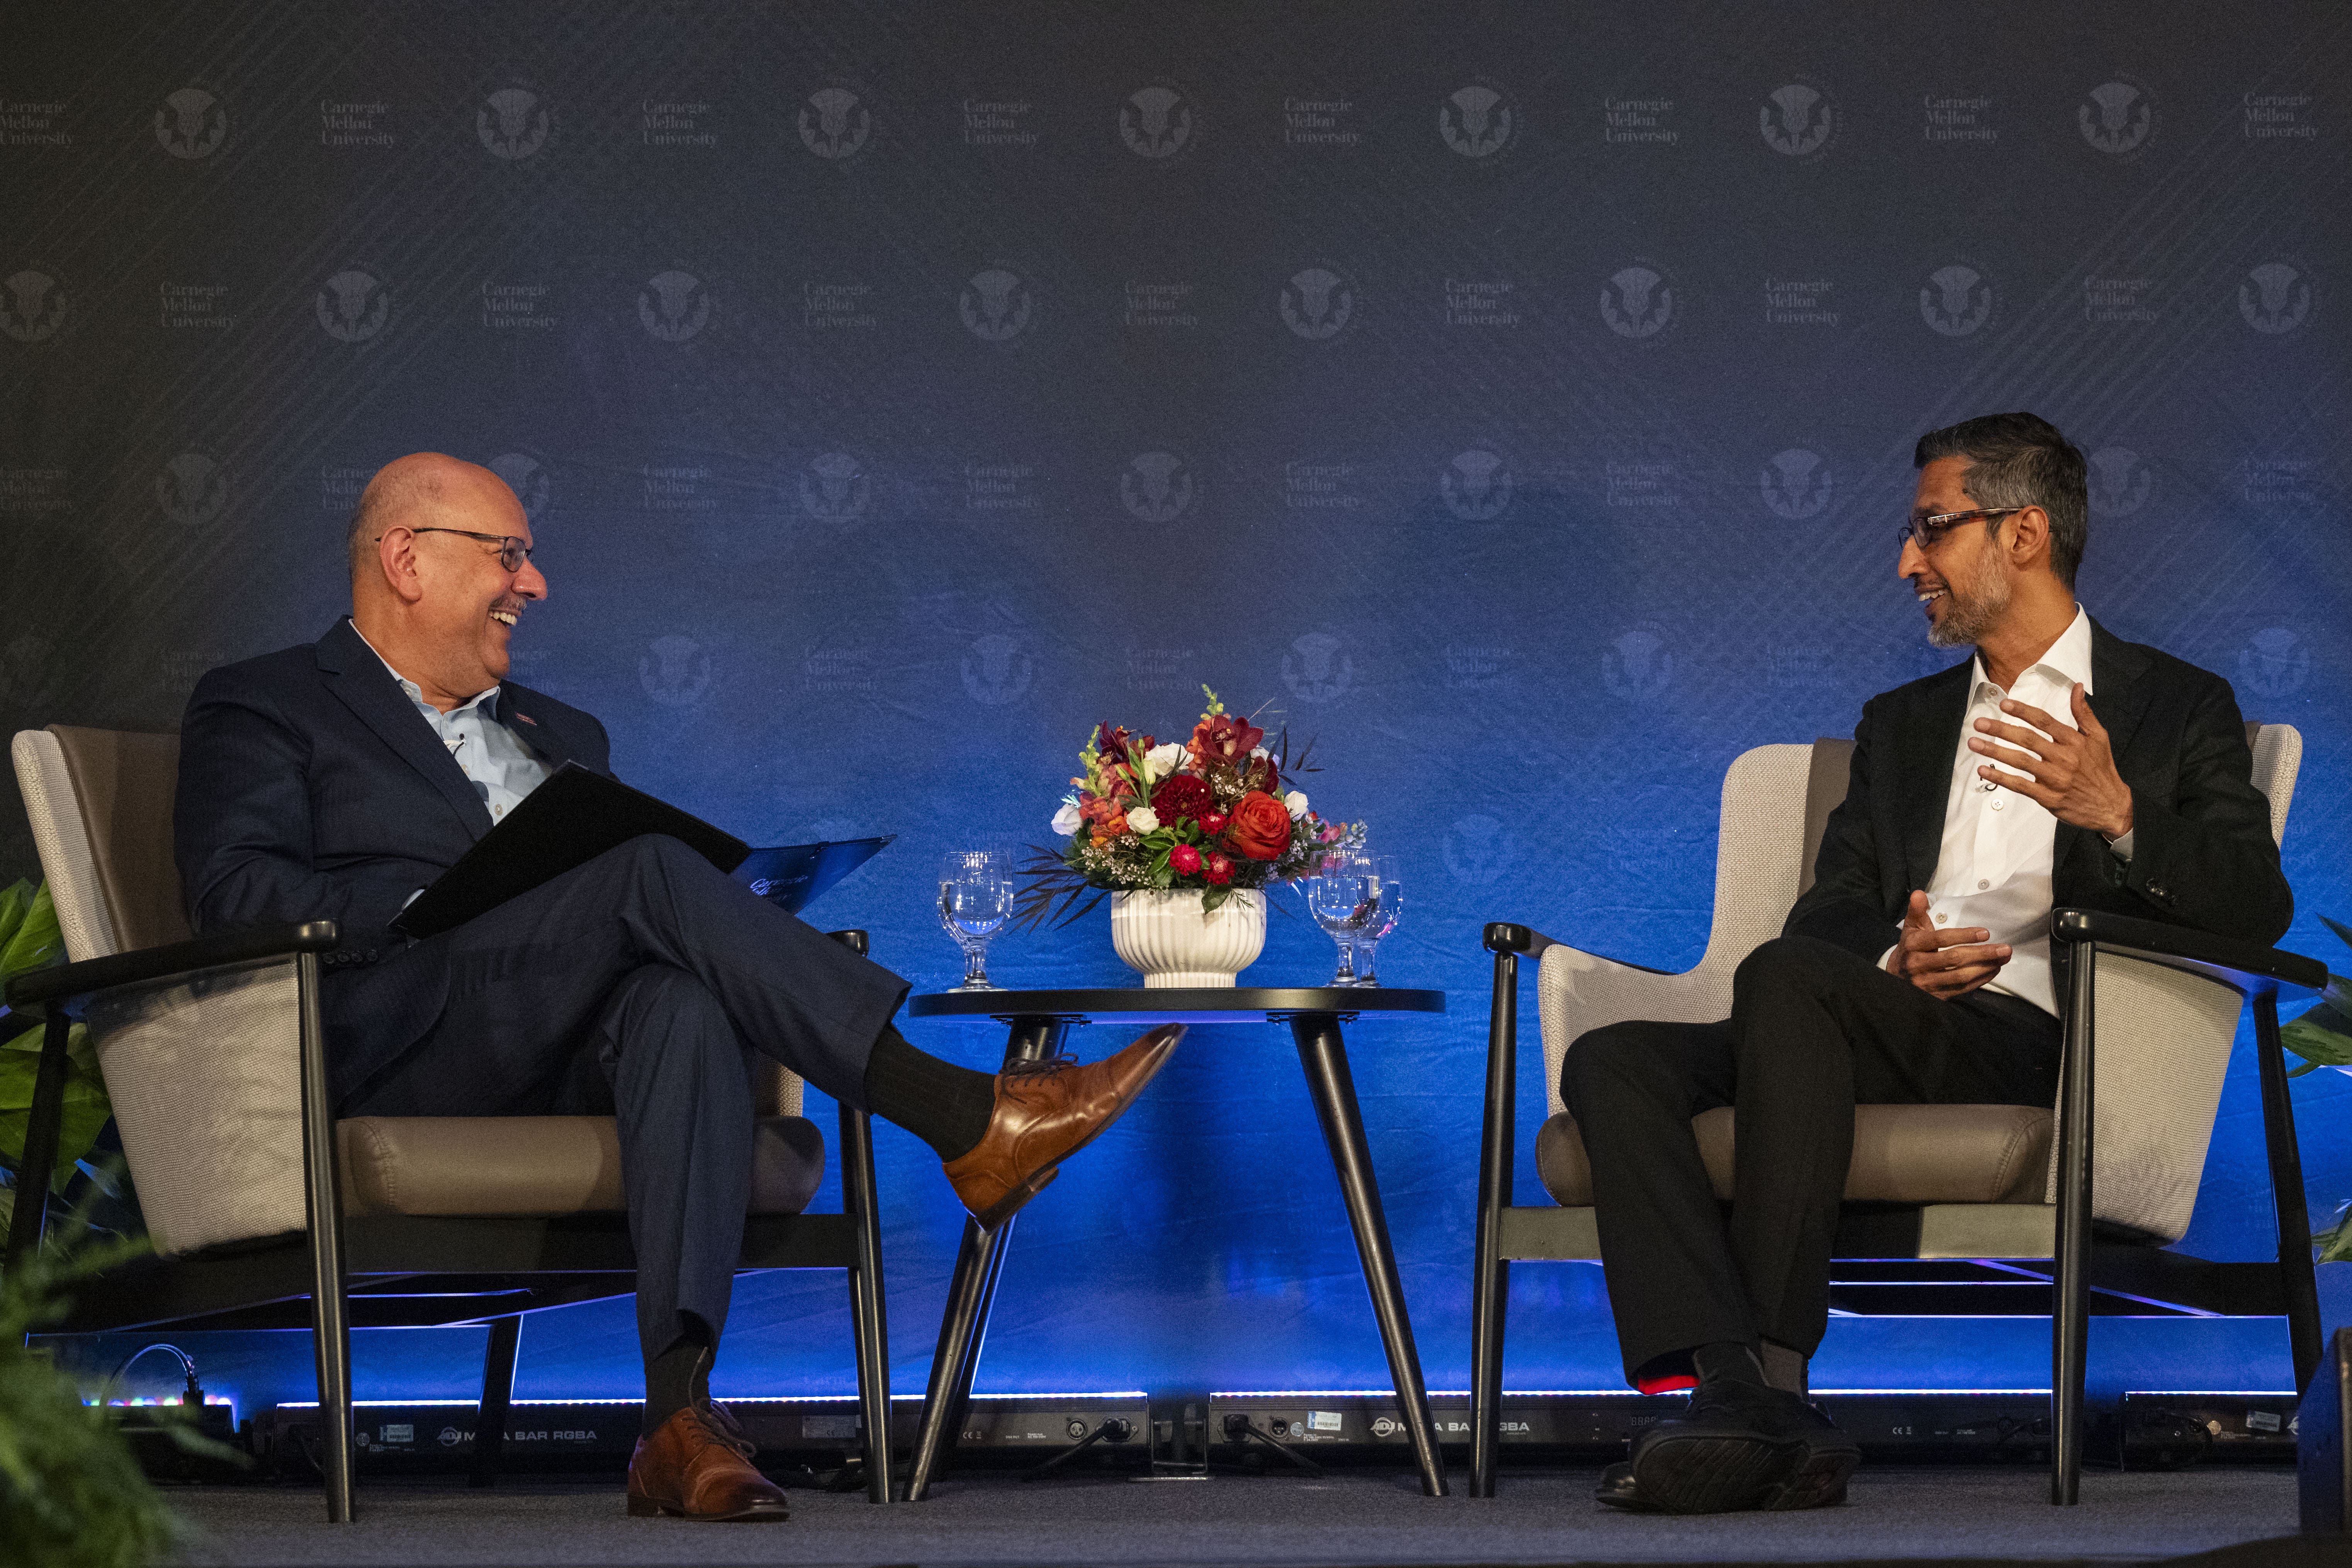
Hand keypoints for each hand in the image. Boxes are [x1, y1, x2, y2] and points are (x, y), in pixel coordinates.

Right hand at [1887, 890, 2009, 998]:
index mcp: (1913, 945)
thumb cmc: (1910, 949)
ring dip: (1985, 967)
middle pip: (1953, 959)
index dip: (1963, 936)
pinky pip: (1962, 989)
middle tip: (2004, 949)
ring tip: (2003, 958)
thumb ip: (1917, 911)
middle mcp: (1919, 965)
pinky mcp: (1937, 995)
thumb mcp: (1910, 929)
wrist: (1896, 979)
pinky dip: (1980, 980)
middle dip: (1981, 954)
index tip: (1985, 933)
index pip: (1940, 939)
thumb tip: (1919, 894)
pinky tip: (1994, 970)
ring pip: (1960, 976)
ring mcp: (1928, 982)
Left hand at [1967, 682, 2133, 839]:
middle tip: (1979, 723)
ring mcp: (2055, 779)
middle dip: (2001, 730)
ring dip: (1994, 751)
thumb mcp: (2099, 738)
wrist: (2111, 807)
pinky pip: (2019, 785)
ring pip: (2020, 761)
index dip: (2023, 711)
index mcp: (2075, 741)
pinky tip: (1983, 770)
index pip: (2044, 721)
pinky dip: (2000, 778)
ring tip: (1973, 743)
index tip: (2004, 703)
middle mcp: (2064, 758)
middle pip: (2028, 740)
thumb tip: (2076, 687)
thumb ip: (2083, 713)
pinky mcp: (2048, 797)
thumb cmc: (2102, 769)